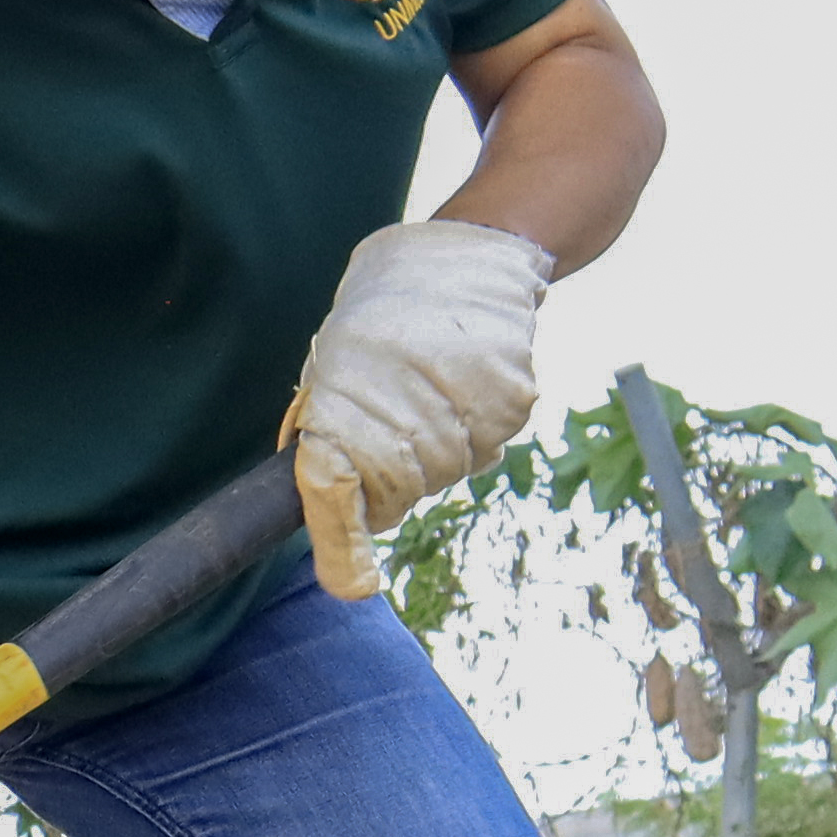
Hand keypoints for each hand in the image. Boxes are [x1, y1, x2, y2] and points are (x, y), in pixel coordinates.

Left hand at [282, 218, 551, 598]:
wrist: (477, 253)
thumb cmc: (390, 307)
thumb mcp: (336, 353)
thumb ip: (328, 420)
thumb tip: (324, 491)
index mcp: (344, 390)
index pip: (335, 484)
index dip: (339, 540)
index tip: (349, 583)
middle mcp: (405, 402)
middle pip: (399, 493)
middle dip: (390, 482)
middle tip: (395, 425)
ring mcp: (464, 405)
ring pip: (446, 474)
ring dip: (437, 452)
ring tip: (434, 387)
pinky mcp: (512, 403)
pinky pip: (486, 449)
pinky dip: (474, 430)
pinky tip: (467, 385)